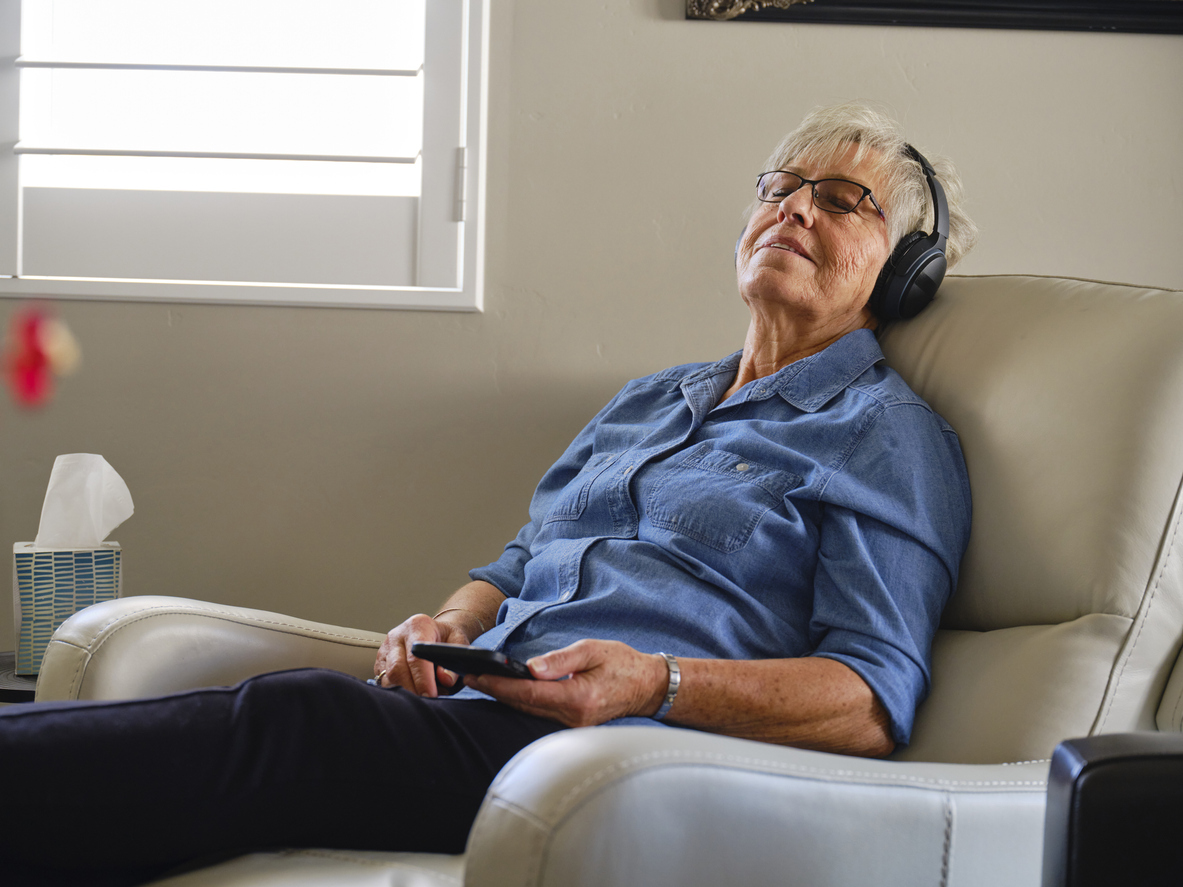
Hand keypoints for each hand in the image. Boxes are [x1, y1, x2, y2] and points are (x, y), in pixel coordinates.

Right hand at [373, 613, 472, 696]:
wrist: (434, 631)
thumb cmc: (445, 638)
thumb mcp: (458, 640)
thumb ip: (454, 657)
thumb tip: (445, 679)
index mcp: (417, 626)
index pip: (416, 657)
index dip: (423, 679)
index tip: (431, 695)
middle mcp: (397, 636)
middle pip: (397, 669)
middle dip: (412, 690)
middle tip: (427, 703)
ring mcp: (385, 649)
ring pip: (388, 678)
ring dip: (404, 693)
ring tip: (422, 699)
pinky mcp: (380, 662)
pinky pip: (383, 681)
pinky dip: (397, 692)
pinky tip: (411, 694)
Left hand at [467, 639, 667, 727]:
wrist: (647, 687)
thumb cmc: (622, 664)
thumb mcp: (593, 650)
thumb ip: (561, 659)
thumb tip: (530, 668)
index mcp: (577, 698)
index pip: (529, 693)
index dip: (500, 684)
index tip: (478, 674)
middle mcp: (572, 717)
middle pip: (523, 706)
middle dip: (495, 691)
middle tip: (469, 676)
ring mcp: (572, 725)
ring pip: (529, 712)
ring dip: (505, 698)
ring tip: (481, 682)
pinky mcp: (572, 724)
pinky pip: (539, 714)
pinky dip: (521, 703)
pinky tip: (508, 692)